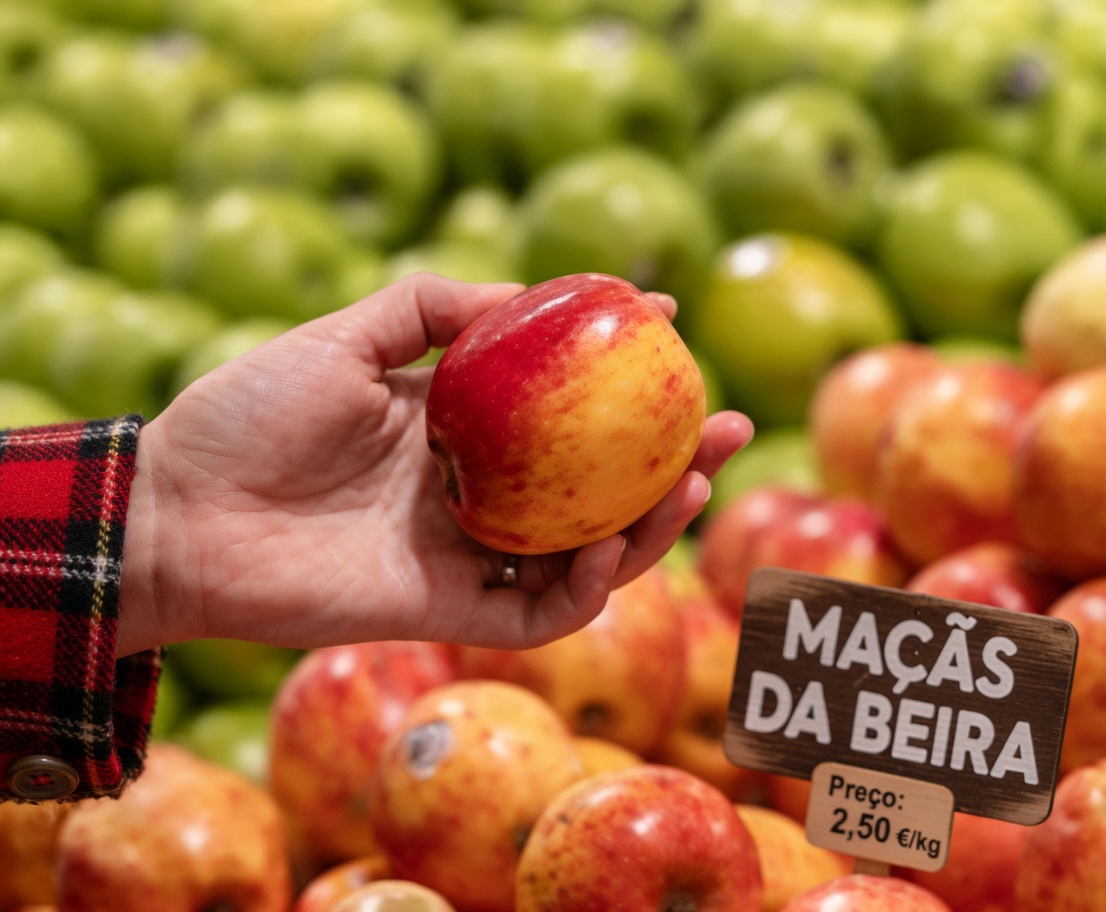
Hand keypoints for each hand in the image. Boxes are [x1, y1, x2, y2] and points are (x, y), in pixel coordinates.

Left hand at [117, 274, 753, 656]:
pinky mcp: (447, 612)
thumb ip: (434, 306)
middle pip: (594, 484)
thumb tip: (531, 293)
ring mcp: (465, 555)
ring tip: (696, 480)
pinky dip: (588, 586)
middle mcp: (474, 492)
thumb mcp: (345, 335)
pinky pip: (539, 611)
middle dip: (668, 457)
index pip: (561, 405)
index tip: (673, 328)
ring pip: (584, 552)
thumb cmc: (247, 418)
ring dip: (649, 525)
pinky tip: (614, 546)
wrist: (177, 518)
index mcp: (454, 427)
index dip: (621, 371)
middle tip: (728, 423)